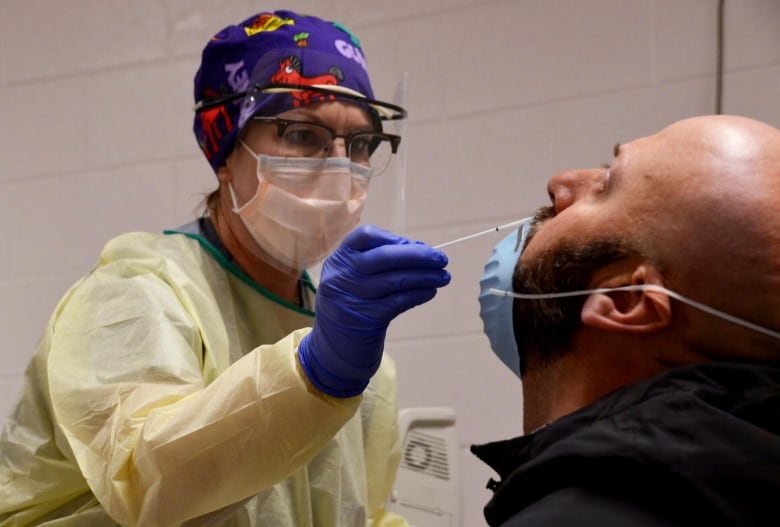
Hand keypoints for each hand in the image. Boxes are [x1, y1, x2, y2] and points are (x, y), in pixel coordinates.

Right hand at [298, 224, 450, 396]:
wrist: (331, 350)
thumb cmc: (351, 306)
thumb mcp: (353, 279)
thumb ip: (379, 263)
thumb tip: (422, 250)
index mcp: (339, 259)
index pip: (366, 236)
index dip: (395, 238)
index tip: (417, 245)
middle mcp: (341, 276)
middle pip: (384, 256)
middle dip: (418, 256)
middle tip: (442, 259)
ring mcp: (351, 298)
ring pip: (396, 280)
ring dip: (425, 277)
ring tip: (443, 277)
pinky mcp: (364, 320)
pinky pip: (398, 302)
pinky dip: (418, 295)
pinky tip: (430, 292)